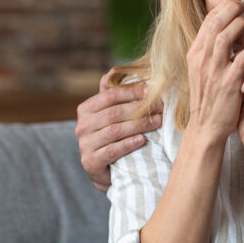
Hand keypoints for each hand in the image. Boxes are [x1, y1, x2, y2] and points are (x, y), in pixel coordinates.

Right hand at [75, 68, 161, 191]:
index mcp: (86, 109)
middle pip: (114, 113)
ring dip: (139, 125)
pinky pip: (112, 150)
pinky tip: (143, 140)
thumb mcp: (110, 115)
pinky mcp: (90, 162)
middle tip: (161, 108)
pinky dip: (129, 144)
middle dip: (140, 109)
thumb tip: (114, 71)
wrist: (105, 171)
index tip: (152, 90)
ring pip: (115, 131)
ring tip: (157, 122)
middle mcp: (82, 126)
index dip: (132, 91)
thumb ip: (112, 95)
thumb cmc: (111, 138)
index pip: (110, 95)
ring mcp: (84, 145)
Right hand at [185, 0, 243, 143]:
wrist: (207, 127)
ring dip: (240, 24)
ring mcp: (214, 72)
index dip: (222, 8)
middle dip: (231, 9)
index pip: (207, 23)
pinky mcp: (228, 84)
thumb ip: (212, 50)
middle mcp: (201, 60)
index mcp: (195, 55)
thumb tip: (225, 28)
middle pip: (214, 24)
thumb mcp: (204, 70)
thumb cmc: (209, 97)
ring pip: (225, 38)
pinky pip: (242, 59)